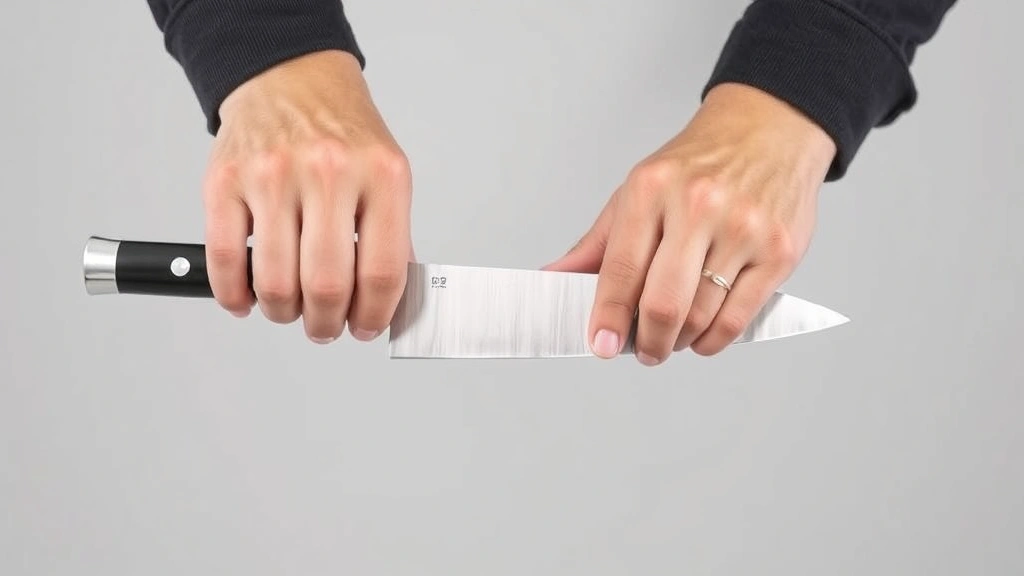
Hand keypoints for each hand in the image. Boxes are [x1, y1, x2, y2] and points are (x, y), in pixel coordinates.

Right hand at [203, 50, 413, 343]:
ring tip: (289, 308)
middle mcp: (328, 171)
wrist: (290, 75)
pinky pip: (226, 260)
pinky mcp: (225, 180)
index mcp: (380, 175)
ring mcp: (273, 175)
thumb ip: (391, 238)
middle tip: (324, 326)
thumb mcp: (387, 174)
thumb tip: (389, 304)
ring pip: (275, 282)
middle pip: (326, 285)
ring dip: (283, 312)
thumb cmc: (341, 131)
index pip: (382, 272)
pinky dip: (234, 295)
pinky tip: (246, 299)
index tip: (365, 327)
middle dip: (325, 324)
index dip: (374, 315)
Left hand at [544, 83, 835, 363]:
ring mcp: (743, 229)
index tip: (600, 344)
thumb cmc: (697, 165)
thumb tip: (552, 280)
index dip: (607, 315)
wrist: (768, 128)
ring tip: (672, 338)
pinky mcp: (779, 251)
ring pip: (700, 317)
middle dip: (647, 341)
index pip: (621, 269)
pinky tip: (703, 336)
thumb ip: (597, 244)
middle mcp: (698, 206)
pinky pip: (739, 319)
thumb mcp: (637, 191)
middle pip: (663, 303)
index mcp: (652, 189)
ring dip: (680, 342)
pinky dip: (714, 340)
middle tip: (642, 350)